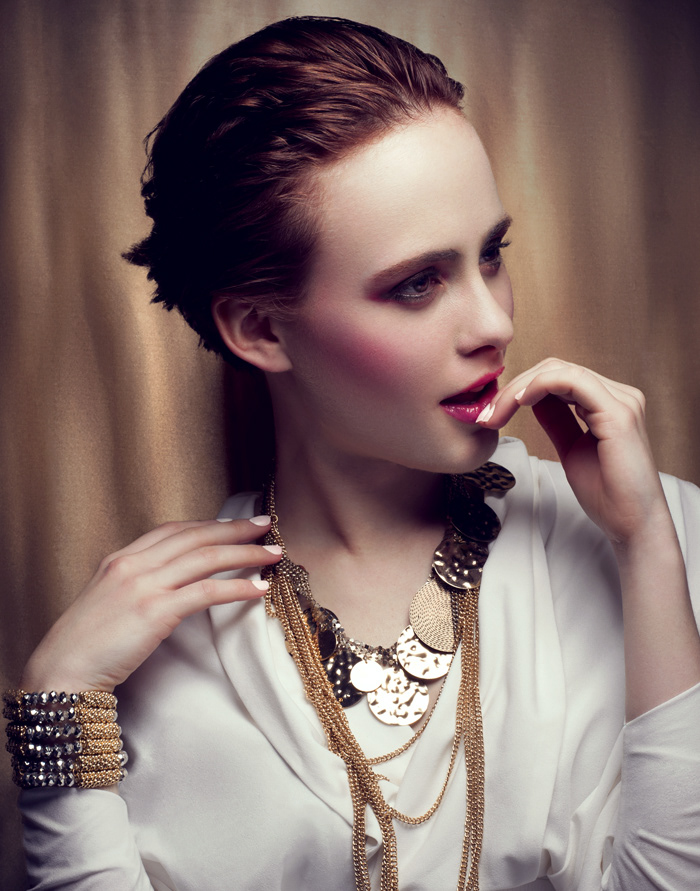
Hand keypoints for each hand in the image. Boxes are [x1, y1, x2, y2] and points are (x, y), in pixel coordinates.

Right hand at [20, 517, 280, 693]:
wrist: (61, 672)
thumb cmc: (85, 645)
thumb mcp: (107, 601)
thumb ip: (136, 585)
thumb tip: (170, 584)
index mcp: (120, 559)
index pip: (172, 530)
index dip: (207, 524)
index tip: (232, 523)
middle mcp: (133, 565)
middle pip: (195, 536)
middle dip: (234, 529)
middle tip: (264, 525)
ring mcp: (144, 586)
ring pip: (205, 558)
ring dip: (244, 553)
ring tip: (272, 553)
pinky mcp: (155, 612)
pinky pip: (206, 592)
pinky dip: (237, 587)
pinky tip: (258, 588)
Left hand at [479, 358, 668, 544]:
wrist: (632, 525)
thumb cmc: (607, 494)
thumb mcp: (571, 449)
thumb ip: (556, 421)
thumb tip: (533, 400)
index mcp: (608, 402)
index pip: (558, 377)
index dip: (520, 388)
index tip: (492, 413)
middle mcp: (618, 395)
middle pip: (556, 369)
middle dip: (514, 387)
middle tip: (486, 413)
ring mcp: (621, 401)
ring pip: (560, 371)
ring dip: (520, 387)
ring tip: (496, 412)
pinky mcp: (619, 413)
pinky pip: (574, 382)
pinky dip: (542, 385)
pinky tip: (520, 401)